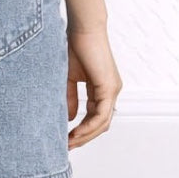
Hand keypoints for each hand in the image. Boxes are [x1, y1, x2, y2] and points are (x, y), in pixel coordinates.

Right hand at [66, 26, 121, 148]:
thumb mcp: (69, 78)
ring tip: (69, 143)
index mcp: (102, 89)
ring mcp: (112, 90)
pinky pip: (101, 114)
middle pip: (101, 124)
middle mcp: (111, 91)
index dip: (82, 131)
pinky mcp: (109, 87)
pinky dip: (89, 126)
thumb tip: (70, 119)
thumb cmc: (74, 47)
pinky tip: (76, 132)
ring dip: (86, 135)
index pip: (95, 117)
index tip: (66, 139)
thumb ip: (71, 98)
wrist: (82, 29)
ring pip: (102, 123)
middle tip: (67, 147)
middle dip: (84, 138)